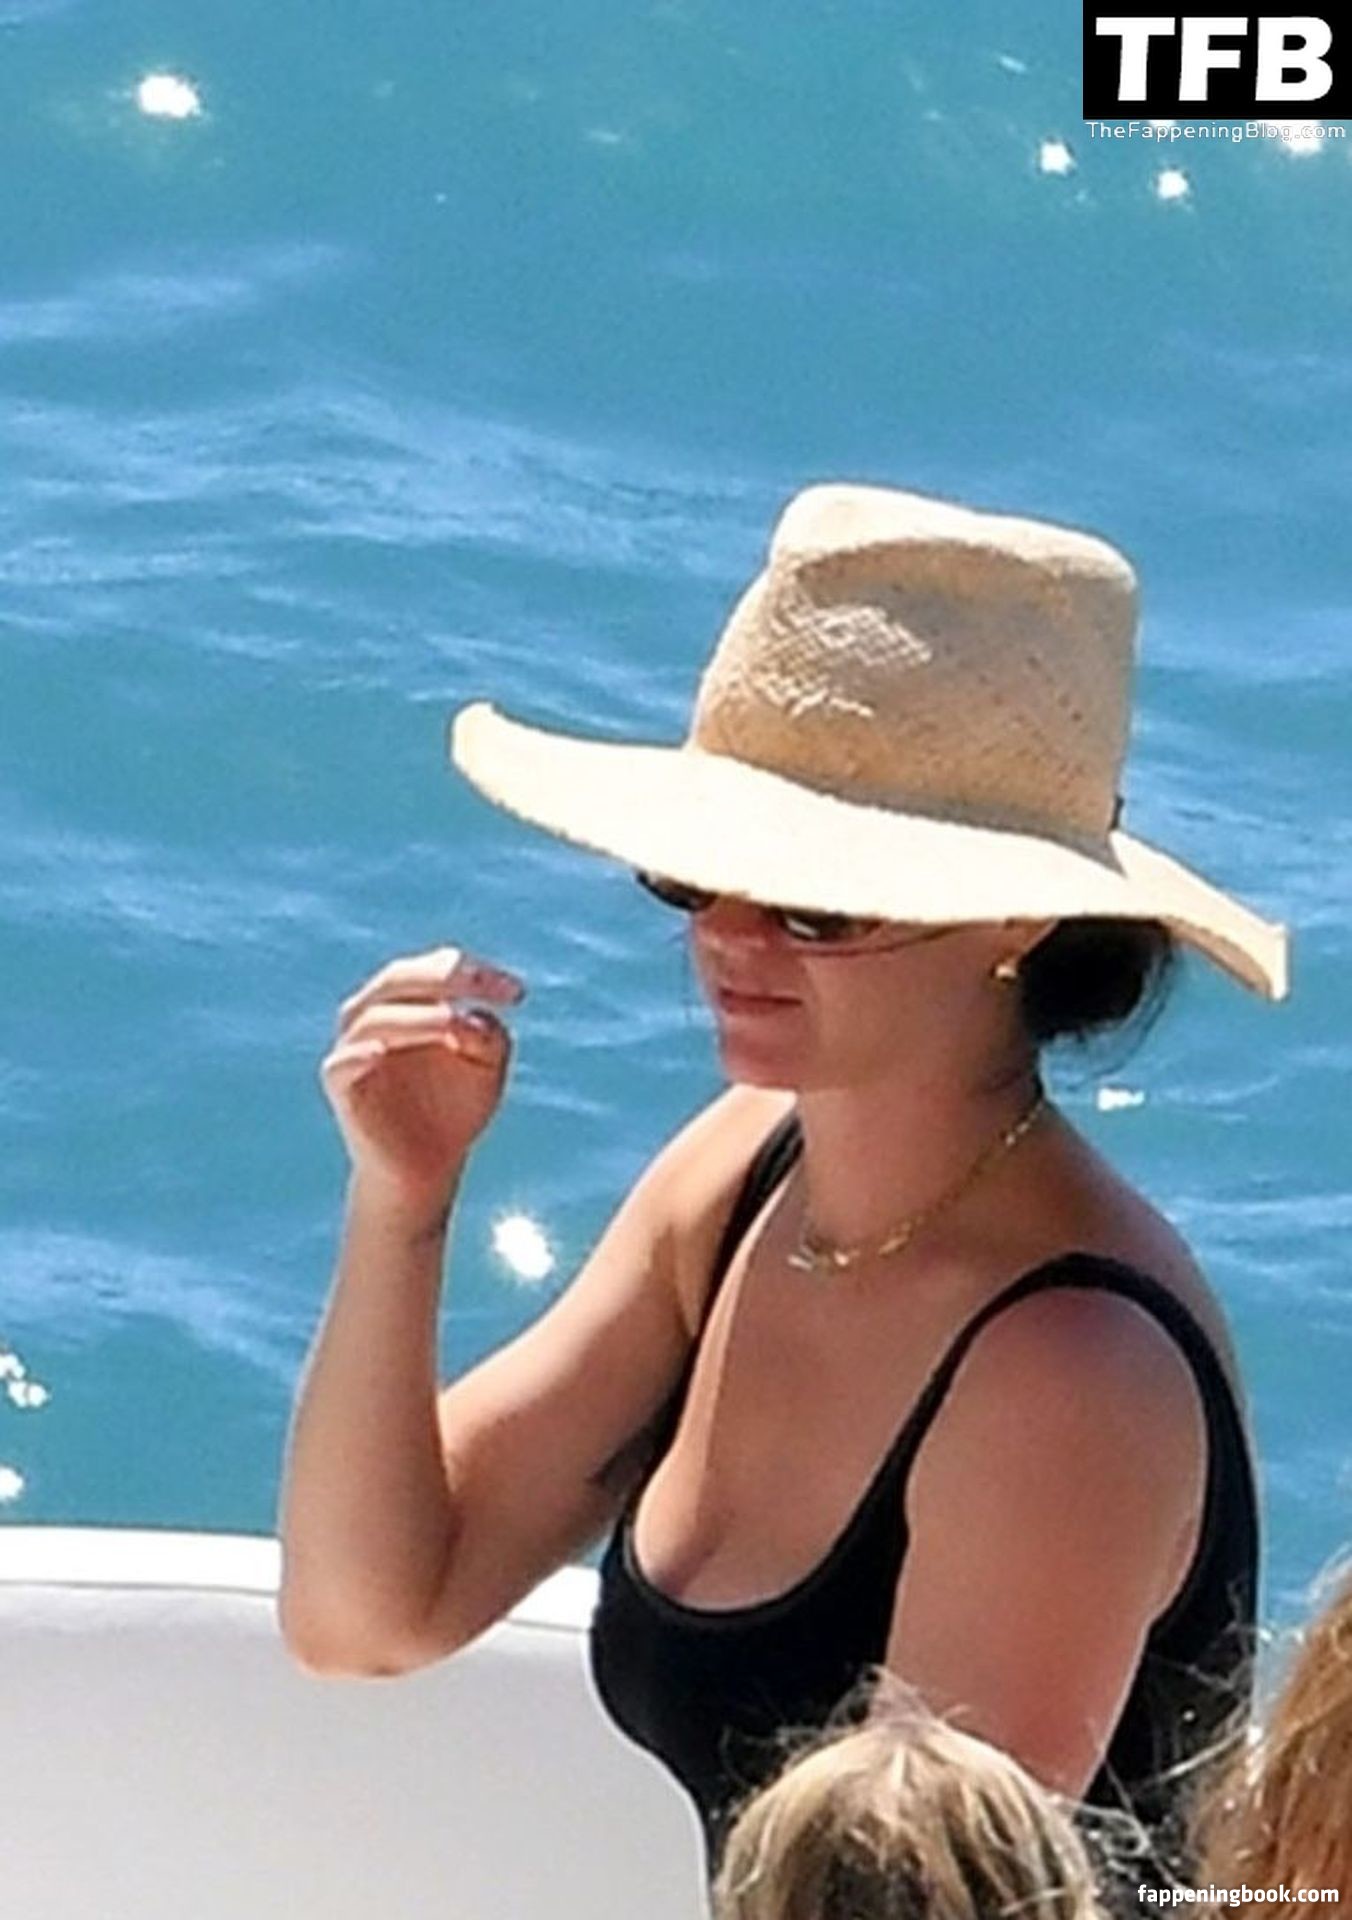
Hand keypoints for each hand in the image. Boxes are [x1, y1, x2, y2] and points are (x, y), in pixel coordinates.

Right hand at [321, 945, 523, 1216]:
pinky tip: (379, 1051)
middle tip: (478, 987)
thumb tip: (472, 1020)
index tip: (516, 995)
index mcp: (412, 1001)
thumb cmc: (455, 1108)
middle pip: (398, 978)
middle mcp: (376, 1015)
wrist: (428, 1169)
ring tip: (450, 1022)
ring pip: (373, 1017)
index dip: (474, 973)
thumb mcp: (488, 1068)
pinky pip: (340, 1065)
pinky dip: (357, 1055)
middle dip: (441, 979)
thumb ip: (490, 1037)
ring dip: (413, 1016)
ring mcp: (354, 1048)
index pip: (438, 968)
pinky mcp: (341, 1087)